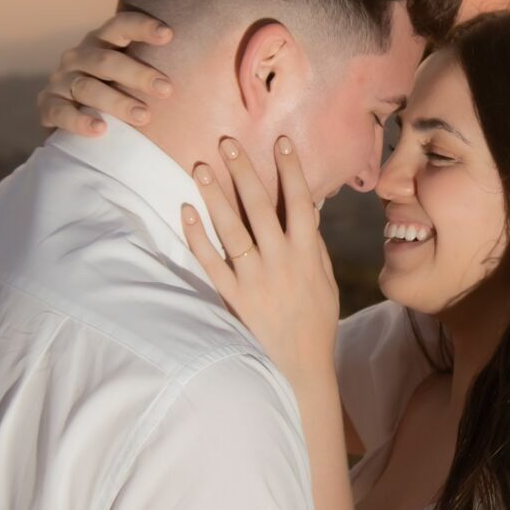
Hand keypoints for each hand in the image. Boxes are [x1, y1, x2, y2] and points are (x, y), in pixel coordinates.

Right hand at [37, 10, 174, 136]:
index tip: (170, 35)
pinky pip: (61, 111)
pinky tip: (100, 130)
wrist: (69, 120)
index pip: (120, 25)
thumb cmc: (115, 94)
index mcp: (101, 42)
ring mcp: (60, 81)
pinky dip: (80, 120)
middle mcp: (78, 56)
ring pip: (86, 85)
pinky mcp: (47, 106)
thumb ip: (158, 69)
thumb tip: (224, 68)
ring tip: (144, 117)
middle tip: (168, 90)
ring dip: (116, 101)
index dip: (142, 26)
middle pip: (106, 59)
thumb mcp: (131, 77)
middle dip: (138, 74)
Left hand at [182, 137, 340, 387]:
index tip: (281, 141)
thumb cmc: (315, 322)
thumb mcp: (324, 280)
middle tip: (227, 141)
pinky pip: (210, 261)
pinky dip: (197, 236)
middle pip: (261, 207)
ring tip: (199, 166)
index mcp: (308, 254)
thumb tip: (310, 207)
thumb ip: (314, 243)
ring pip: (231, 229)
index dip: (291, 170)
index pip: (301, 202)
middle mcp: (281, 261)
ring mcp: (254, 278)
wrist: (299, 368)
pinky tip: (185, 211)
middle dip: (244, 171)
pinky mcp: (232, 296)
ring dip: (215, 195)